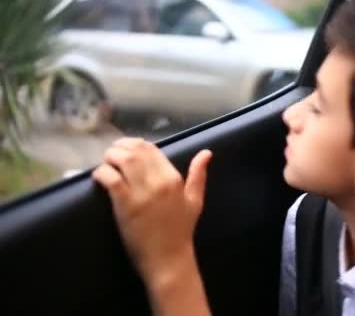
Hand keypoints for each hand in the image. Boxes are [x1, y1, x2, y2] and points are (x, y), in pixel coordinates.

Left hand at [92, 137, 212, 282]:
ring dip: (110, 157)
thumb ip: (198, 175)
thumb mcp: (195, 200)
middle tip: (111, 155)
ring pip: (122, 160)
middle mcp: (159, 181)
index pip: (151, 149)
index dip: (134, 144)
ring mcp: (142, 192)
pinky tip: (99, 177)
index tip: (125, 149)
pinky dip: (102, 173)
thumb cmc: (181, 230)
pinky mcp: (126, 204)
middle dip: (119, 147)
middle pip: (135, 151)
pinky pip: (111, 179)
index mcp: (174, 178)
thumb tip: (206, 153)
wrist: (169, 258)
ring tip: (105, 164)